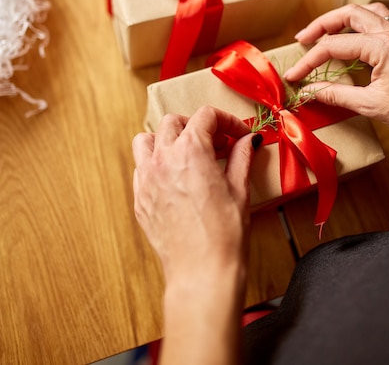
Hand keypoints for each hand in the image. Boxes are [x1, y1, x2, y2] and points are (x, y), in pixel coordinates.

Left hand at [132, 106, 256, 289]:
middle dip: (196, 126)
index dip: (226, 121)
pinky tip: (175, 178)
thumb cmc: (223, 234)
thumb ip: (242, 157)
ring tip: (187, 154)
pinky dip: (156, 164)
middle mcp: (163, 159)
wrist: (202, 272)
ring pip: (145, 140)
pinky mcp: (140, 199)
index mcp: (191, 151)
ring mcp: (146, 179)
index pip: (206, 116)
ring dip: (166, 139)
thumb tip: (248, 141)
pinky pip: (141, 168)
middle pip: (173, 122)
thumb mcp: (240, 189)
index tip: (237, 135)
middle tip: (216, 143)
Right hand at [284, 3, 388, 137]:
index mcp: (384, 45)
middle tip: (303, 38)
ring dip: (344, 19)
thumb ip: (337, 95)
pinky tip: (355, 41)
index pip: (334, 46)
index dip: (309, 60)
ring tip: (327, 33)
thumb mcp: (372, 105)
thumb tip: (308, 91)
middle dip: (322, 24)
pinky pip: (382, 22)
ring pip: (368, 12)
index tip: (294, 75)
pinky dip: (362, 26)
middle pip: (349, 14)